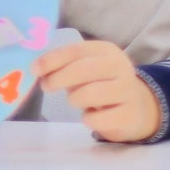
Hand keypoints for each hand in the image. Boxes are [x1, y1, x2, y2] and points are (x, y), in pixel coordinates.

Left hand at [33, 40, 160, 142]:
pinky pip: (99, 118)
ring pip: (90, 94)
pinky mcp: (130, 114)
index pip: (76, 50)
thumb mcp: (83, 69)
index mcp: (106, 50)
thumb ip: (62, 65)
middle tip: (47, 87)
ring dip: (74, 99)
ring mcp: (129, 90)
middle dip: (59, 79)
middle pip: (83, 69)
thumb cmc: (99, 83)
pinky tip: (90, 117)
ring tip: (75, 100)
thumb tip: (37, 69)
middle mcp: (121, 67)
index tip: (34, 70)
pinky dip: (89, 119)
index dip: (52, 60)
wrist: (135, 107)